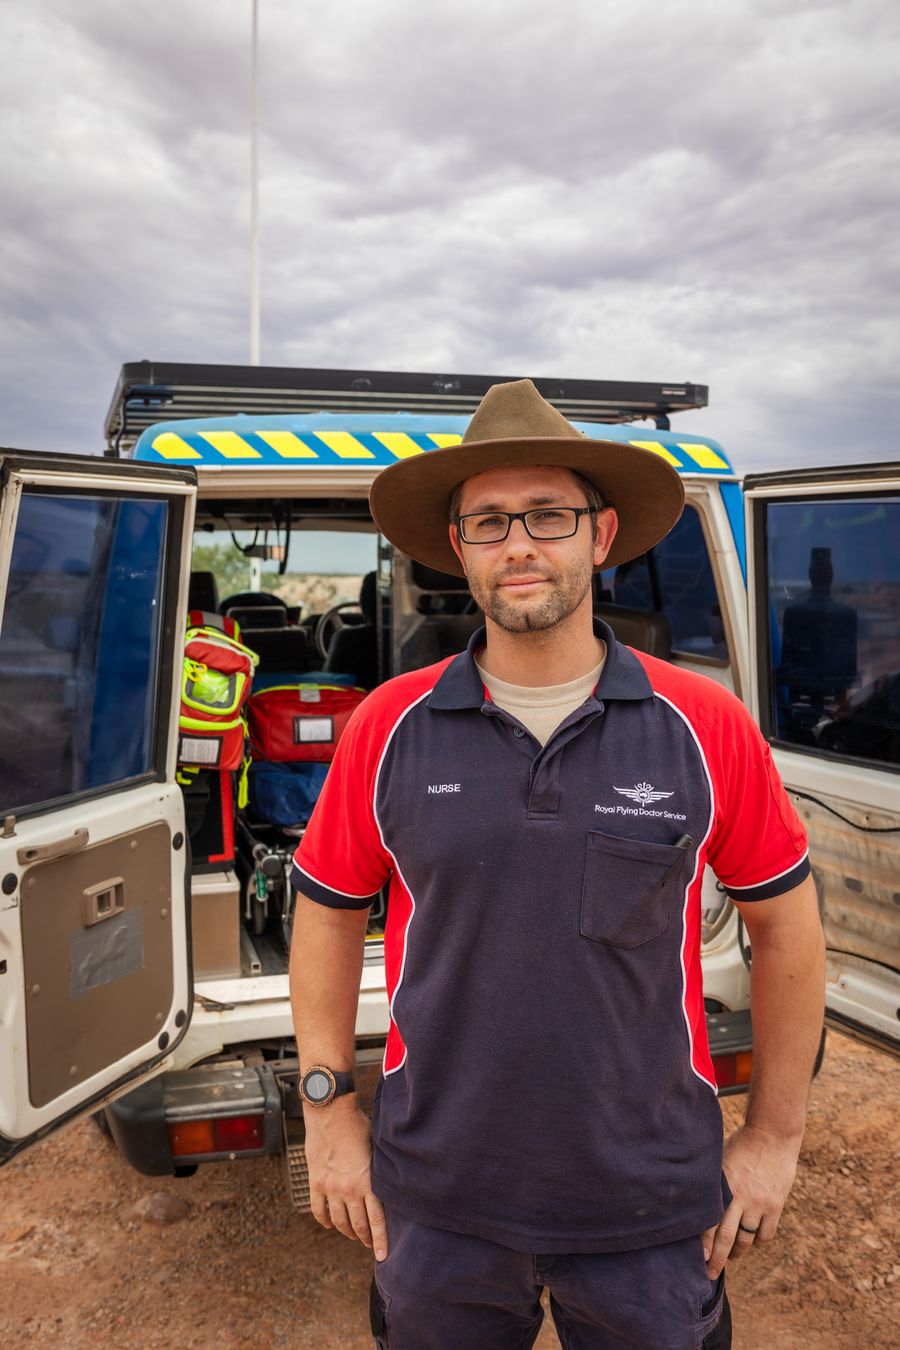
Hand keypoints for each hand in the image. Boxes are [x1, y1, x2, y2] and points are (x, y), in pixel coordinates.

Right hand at [303, 1095, 387, 1259]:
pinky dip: (325, 1220)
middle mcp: (348, 1189)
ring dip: (347, 1231)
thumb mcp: (377, 1148)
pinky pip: (319, 1210)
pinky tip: (330, 1224)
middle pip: (358, 1225)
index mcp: (368, 1182)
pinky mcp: (316, 1182)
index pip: (377, 1220)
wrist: (330, 1112)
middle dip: (365, 1238)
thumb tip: (391, 1184)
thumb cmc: (358, 1125)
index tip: (382, 1257)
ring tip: (353, 1235)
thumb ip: (380, 1171)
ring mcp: (330, 1188)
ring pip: (338, 1222)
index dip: (380, 1241)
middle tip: (370, 1245)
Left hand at [702, 1123, 800, 1279]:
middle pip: (728, 1238)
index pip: (710, 1221)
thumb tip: (694, 1194)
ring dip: (738, 1251)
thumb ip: (712, 1180)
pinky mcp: (776, 1205)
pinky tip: (751, 1238)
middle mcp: (741, 1198)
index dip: (704, 1243)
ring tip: (731, 1256)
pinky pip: (766, 1233)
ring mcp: (760, 1203)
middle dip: (718, 1259)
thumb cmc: (741, 1143)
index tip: (698, 1259)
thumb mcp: (720, 1158)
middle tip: (710, 1274)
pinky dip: (758, 1239)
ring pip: (747, 1239)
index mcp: (723, 1186)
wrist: (773, 1134)